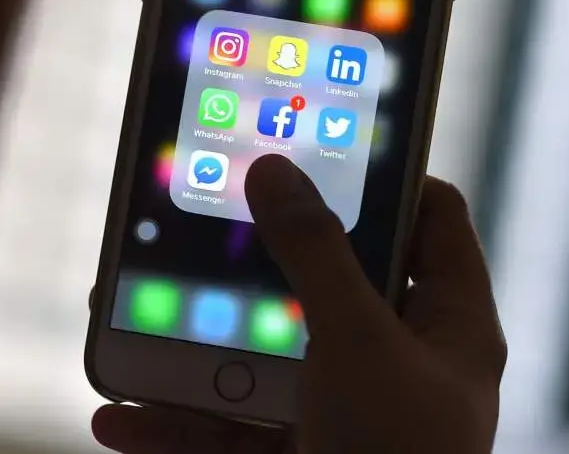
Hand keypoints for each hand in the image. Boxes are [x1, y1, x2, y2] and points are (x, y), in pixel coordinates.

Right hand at [91, 154, 505, 453]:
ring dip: (193, 347)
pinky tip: (120, 415)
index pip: (433, 219)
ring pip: (264, 356)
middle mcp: (400, 359)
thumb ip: (314, 254)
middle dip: (255, 259)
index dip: (388, 174)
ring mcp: (347, 409)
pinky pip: (232, 428)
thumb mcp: (356, 339)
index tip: (324, 145)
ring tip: (133, 316)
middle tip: (203, 221)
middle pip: (329, 280)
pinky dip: (177, 423)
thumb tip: (275, 170)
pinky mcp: (302, 452)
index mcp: (448, 323)